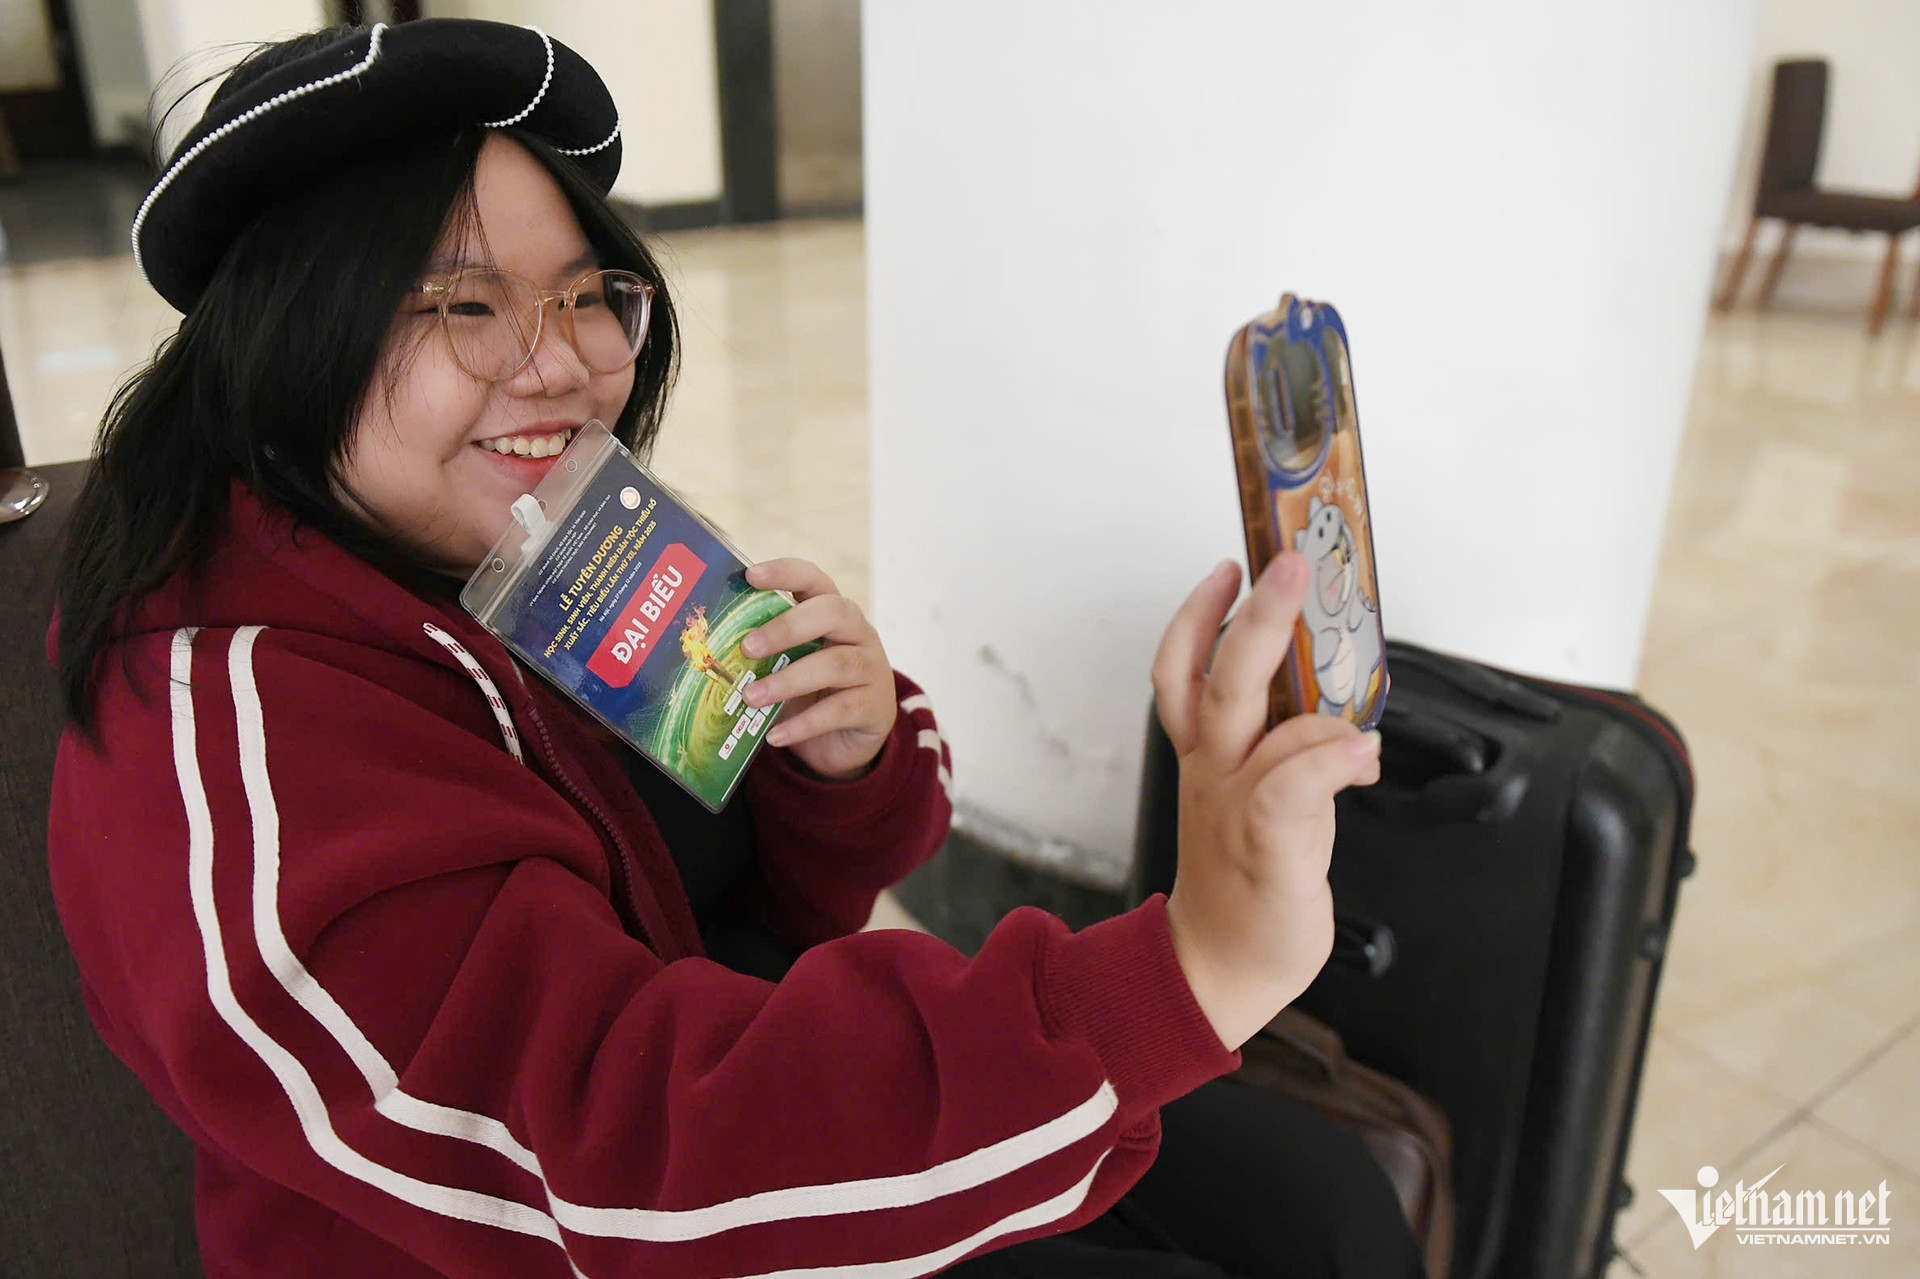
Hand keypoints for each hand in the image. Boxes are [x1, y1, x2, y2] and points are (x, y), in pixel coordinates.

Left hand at [738, 559, 897, 780]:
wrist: (849, 741)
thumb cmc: (812, 692)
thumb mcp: (789, 665)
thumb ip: (765, 653)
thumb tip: (708, 653)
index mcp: (833, 613)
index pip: (813, 579)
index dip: (785, 572)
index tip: (750, 576)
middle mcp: (858, 633)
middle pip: (832, 613)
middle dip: (787, 627)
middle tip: (748, 648)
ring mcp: (871, 668)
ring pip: (836, 665)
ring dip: (788, 681)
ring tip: (751, 698)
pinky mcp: (875, 706)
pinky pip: (840, 711)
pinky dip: (804, 724)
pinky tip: (775, 736)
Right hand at [1153, 552, 1382, 1051]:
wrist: (1220, 966)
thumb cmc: (1245, 880)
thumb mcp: (1259, 798)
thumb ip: (1292, 751)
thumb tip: (1350, 720)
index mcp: (1205, 754)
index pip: (1182, 670)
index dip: (1199, 615)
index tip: (1229, 567)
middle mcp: (1213, 770)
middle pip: (1218, 678)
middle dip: (1253, 615)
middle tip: (1286, 565)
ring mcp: (1234, 805)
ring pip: (1257, 722)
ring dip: (1311, 696)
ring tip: (1353, 679)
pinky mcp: (1268, 845)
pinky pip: (1294, 785)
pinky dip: (1331, 758)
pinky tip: (1362, 753)